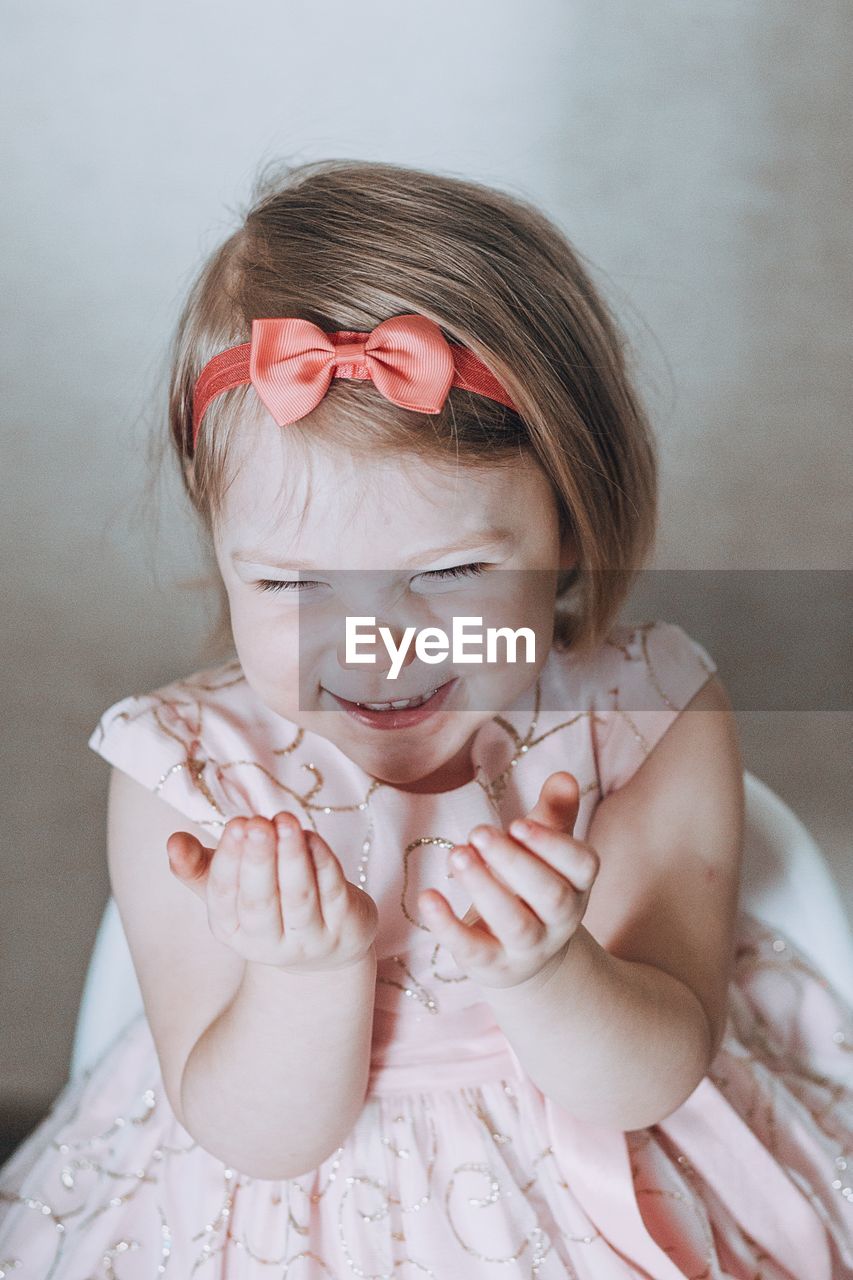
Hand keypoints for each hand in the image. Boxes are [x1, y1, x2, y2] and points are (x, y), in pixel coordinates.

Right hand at [166, 812, 378, 971]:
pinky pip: (333, 893)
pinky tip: (312, 837)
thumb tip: (173, 842)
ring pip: (299, 898)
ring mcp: (308, 939)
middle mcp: (267, 942)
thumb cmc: (268, 903)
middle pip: (260, 903)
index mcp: (231, 930)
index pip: (224, 898)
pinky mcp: (344, 928)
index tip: (234, 825)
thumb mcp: (229, 888)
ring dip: (292, 857)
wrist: (324, 946)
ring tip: (285, 820)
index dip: (228, 862)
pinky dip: (323, 863)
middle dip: (258, 861)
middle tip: (257, 823)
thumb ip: (198, 866)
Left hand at [417, 772, 598, 989]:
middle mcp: (560, 919)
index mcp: (577, 884)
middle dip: (514, 862)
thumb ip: (554, 813)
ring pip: (515, 924)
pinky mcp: (492, 966)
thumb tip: (562, 776)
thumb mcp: (545, 850)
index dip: (553, 845)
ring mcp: (528, 948)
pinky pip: (473, 951)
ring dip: (484, 888)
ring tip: (456, 854)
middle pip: (549, 895)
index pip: (581, 865)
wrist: (522, 955)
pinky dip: (448, 926)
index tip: (517, 823)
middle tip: (478, 832)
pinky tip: (427, 896)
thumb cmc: (531, 886)